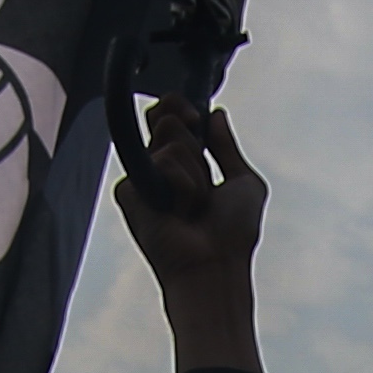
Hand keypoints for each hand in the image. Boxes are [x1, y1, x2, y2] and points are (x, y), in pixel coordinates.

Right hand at [111, 98, 264, 372]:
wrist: (216, 265)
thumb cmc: (234, 234)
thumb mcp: (243, 181)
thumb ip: (227, 147)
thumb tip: (217, 114)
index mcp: (184, 165)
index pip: (170, 117)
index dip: (179, 107)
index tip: (196, 118)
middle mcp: (160, 170)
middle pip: (165, 119)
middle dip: (189, 135)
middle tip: (202, 167)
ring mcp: (143, 181)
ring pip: (168, 141)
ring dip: (195, 174)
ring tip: (194, 208)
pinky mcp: (129, 193)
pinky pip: (158, 164)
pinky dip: (180, 187)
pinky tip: (177, 215)